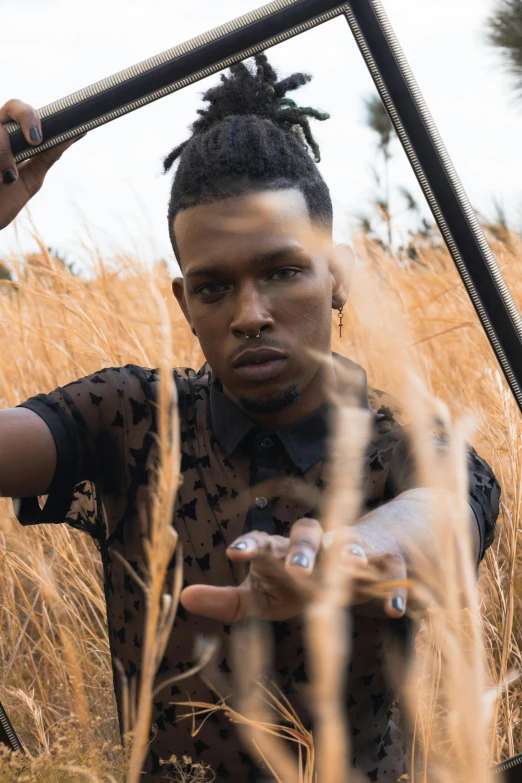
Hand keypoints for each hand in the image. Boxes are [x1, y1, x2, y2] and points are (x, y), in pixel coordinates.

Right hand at [0, 99, 78, 229]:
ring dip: (4, 155)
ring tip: (5, 178)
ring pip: (0, 132)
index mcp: (8, 135)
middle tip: (35, 141)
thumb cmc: (2, 201)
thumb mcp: (29, 179)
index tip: (38, 137)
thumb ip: (48, 155)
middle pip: (10, 107)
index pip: (19, 111)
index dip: (30, 116)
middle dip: (26, 118)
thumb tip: (77, 133)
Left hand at [180, 518, 407, 622]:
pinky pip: (390, 572)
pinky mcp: (384, 563)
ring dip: (351, 551)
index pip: (264, 542)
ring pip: (351, 542)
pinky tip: (395, 611)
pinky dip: (394, 589)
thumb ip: (228, 601)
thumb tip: (182, 598)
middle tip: (292, 568)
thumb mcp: (265, 596)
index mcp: (283, 551)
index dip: (251, 545)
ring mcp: (352, 549)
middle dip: (300, 548)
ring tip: (351, 563)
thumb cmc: (302, 582)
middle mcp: (316, 544)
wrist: (362, 558)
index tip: (233, 553)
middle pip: (306, 533)